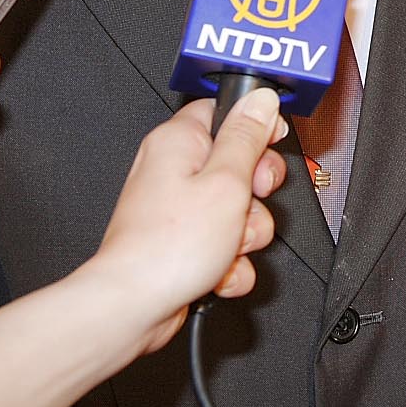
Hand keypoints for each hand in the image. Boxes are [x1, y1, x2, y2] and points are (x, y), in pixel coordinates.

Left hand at [82, 91, 288, 355]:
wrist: (134, 308)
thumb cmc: (168, 246)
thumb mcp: (227, 181)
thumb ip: (248, 137)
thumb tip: (260, 99)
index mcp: (178, 141)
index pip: (225, 111)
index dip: (256, 126)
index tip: (271, 145)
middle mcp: (173, 170)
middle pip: (239, 164)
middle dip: (257, 192)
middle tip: (250, 200)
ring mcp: (178, 209)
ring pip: (238, 209)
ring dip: (247, 233)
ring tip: (230, 245)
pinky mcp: (183, 242)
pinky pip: (225, 242)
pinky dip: (231, 260)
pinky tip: (220, 270)